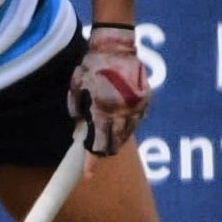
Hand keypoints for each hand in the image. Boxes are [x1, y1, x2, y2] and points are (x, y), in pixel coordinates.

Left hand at [68, 24, 148, 158]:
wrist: (116, 46)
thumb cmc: (91, 67)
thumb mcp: (77, 91)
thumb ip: (78, 115)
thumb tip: (77, 135)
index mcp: (102, 110)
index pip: (97, 143)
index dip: (92, 161)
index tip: (87, 174)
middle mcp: (122, 111)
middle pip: (114, 143)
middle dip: (104, 150)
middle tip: (95, 153)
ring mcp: (136, 106)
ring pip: (126, 133)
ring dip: (115, 138)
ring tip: (105, 135)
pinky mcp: (145, 100)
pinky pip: (135, 121)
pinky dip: (126, 125)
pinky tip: (117, 122)